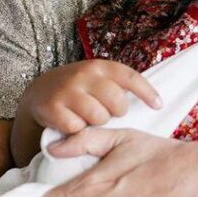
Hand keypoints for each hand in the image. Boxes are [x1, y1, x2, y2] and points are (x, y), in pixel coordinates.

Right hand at [26, 59, 162, 135]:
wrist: (39, 92)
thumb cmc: (78, 89)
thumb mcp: (97, 79)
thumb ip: (118, 85)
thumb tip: (155, 102)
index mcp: (99, 66)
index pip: (129, 77)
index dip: (147, 92)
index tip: (158, 106)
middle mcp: (84, 75)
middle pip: (117, 103)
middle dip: (116, 112)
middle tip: (106, 112)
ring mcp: (67, 90)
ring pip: (98, 117)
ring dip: (97, 122)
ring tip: (88, 117)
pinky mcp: (52, 107)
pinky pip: (77, 128)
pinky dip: (77, 130)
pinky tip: (71, 122)